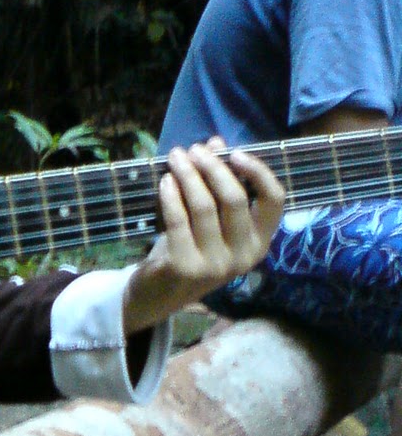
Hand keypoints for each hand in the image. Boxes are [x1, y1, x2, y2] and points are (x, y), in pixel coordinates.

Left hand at [122, 139, 283, 334]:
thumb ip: (218, 183)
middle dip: (213, 167)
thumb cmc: (192, 248)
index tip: (235, 152)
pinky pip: (178, 220)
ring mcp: (215, 264)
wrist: (160, 293)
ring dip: (188, 175)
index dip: (259, 172)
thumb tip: (216, 143)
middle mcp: (244, 256)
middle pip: (235, 198)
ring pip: (204, 206)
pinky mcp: (185, 266)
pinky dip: (171, 195)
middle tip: (194, 150)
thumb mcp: (211, 219)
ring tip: (176, 157)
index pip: (275, 201)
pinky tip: (165, 180)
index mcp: (260, 242)